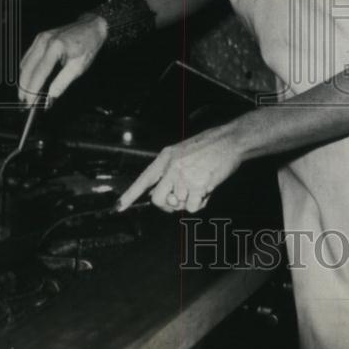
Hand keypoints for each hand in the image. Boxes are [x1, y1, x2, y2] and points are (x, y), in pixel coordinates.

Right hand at [18, 14, 107, 108]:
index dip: (32, 90)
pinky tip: (29, 79)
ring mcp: (40, 38)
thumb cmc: (88, 45)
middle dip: (24, 87)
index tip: (30, 103)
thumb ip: (63, 82)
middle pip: (27, 69)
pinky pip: (28, 56)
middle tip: (25, 102)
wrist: (92, 27)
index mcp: (55, 47)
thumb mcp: (79, 67)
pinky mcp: (40, 38)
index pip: (39, 73)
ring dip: (24, 80)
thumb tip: (51, 96)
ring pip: (25, 63)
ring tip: (26, 94)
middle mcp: (44, 41)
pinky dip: (27, 70)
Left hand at [116, 123, 244, 213]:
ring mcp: (184, 176)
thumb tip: (159, 193)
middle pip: (158, 199)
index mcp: (166, 157)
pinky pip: (192, 208)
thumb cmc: (210, 147)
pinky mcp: (198, 185)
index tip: (118, 207)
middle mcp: (172, 167)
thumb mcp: (183, 152)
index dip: (130, 195)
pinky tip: (206, 190)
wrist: (230, 140)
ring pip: (177, 204)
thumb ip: (169, 170)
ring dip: (189, 201)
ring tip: (200, 186)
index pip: (144, 179)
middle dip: (168, 204)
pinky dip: (199, 204)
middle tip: (179, 200)